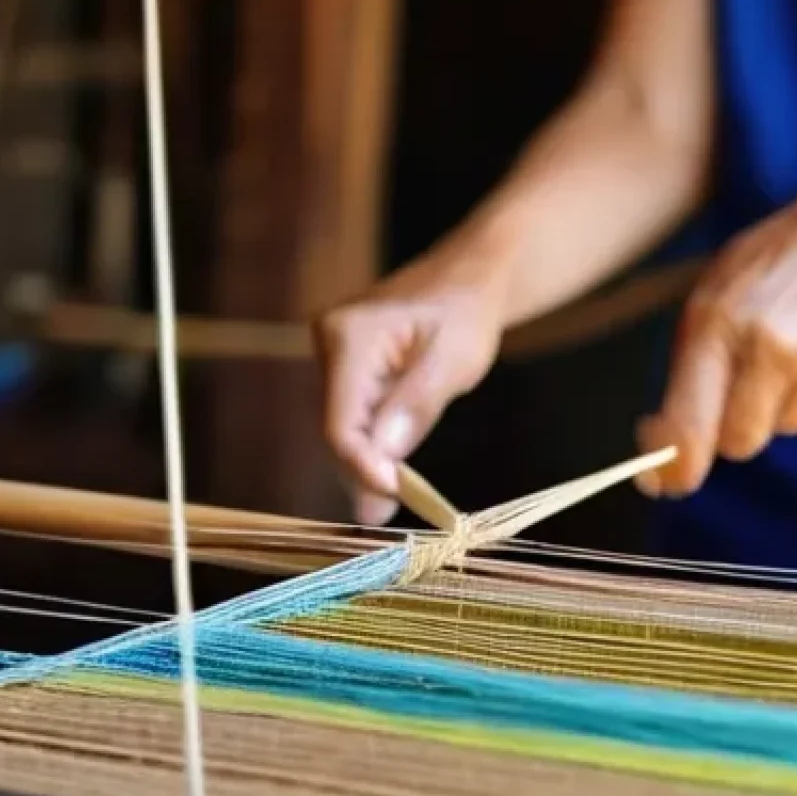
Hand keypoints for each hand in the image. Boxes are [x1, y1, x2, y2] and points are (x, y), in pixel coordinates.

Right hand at [314, 243, 505, 524]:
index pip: (340, 419)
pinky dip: (373, 447)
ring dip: (367, 465)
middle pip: (336, 427)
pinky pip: (353, 417)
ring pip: (342, 427)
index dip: (361, 464)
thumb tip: (384, 455)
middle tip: (386, 515)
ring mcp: (333, 356)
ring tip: (390, 505)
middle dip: (362, 472)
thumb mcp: (454, 358)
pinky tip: (391, 476)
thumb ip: (417, 405)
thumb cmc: (467, 312)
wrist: (467, 280)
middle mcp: (329, 343)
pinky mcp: (345, 370)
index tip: (392, 495)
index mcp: (350, 335)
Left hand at [637, 172, 796, 496]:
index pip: (686, 424)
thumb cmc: (764, 271)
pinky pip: (796, 420)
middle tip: (707, 424)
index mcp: (710, 324)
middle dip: (715, 441)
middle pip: (731, 444)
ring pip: (763, 435)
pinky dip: (789, 404)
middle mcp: (756, 347)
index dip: (671, 466)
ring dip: (754, 418)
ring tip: (764, 365)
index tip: (656, 478)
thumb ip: (686, 361)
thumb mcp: (709, 297)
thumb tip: (661, 437)